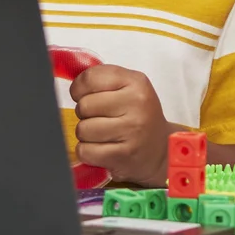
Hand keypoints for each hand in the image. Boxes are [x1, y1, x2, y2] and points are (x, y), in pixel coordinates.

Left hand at [69, 64, 176, 185]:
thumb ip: (102, 79)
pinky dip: (88, 152)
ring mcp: (131, 131)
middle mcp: (136, 104)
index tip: (85, 95)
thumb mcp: (129, 87)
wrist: (161, 149)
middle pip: (84, 105)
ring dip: (87, 134)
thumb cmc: (139, 115)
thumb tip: (73, 83)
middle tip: (101, 118)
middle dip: (85, 114)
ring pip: (82, 129)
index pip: (90, 78)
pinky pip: (85, 151)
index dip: (79, 88)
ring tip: (103, 134)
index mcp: (136, 82)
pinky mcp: (123, 155)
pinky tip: (103, 148)